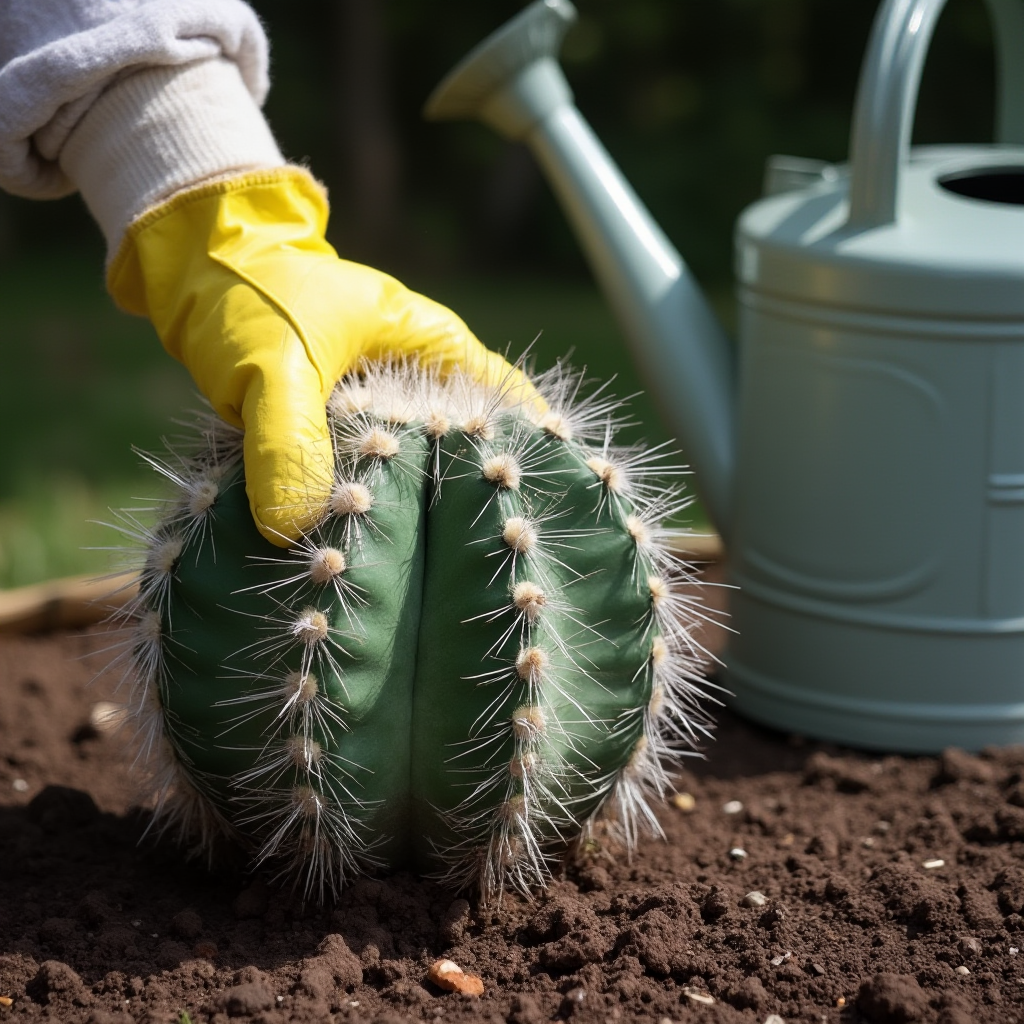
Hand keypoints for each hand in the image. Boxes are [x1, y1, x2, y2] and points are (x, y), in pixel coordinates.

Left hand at [108, 167, 537, 545]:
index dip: (533, 460)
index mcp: (436, 349)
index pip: (511, 409)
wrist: (195, 272)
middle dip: (471, 503)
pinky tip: (363, 556)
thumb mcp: (274, 367)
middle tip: (478, 570)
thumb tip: (293, 530)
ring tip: (427, 580)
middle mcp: (419, 381)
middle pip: (469, 449)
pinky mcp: (341, 431)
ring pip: (418, 469)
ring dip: (417, 513)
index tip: (536, 518)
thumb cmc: (249, 296)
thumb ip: (288, 443)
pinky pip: (370, 478)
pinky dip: (369, 510)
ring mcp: (381, 408)